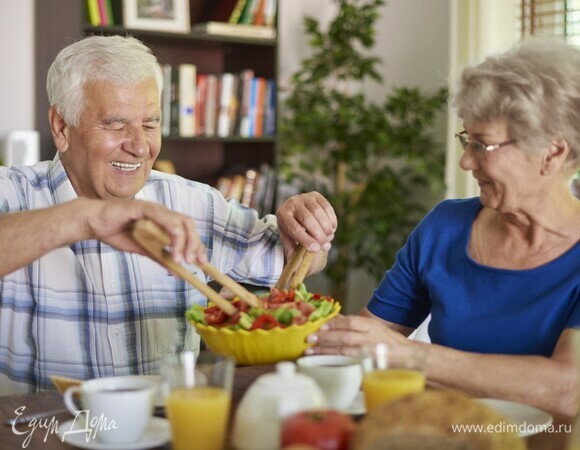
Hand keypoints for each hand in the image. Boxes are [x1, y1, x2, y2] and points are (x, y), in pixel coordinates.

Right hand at [83, 198, 206, 264]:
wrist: (93, 222)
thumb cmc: (116, 232)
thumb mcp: (143, 250)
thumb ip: (160, 258)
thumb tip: (178, 272)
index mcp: (164, 220)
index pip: (188, 229)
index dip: (197, 244)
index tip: (202, 262)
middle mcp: (162, 213)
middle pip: (188, 223)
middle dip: (195, 243)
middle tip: (195, 262)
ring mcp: (153, 209)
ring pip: (179, 222)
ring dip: (184, 241)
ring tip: (181, 260)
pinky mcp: (143, 207)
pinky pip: (162, 218)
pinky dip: (170, 234)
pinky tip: (170, 249)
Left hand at [276, 192, 336, 253]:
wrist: (294, 212)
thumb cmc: (291, 230)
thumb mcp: (288, 241)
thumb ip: (293, 253)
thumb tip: (298, 268)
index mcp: (282, 215)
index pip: (294, 228)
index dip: (306, 239)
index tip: (316, 249)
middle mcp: (292, 203)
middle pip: (307, 219)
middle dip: (318, 235)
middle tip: (326, 246)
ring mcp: (304, 197)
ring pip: (318, 212)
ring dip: (326, 228)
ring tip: (329, 239)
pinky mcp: (316, 195)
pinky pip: (327, 207)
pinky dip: (331, 220)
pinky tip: (332, 229)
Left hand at [305, 314, 409, 356]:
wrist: (410, 358)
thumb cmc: (389, 342)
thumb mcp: (374, 328)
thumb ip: (356, 325)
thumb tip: (335, 319)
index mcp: (372, 326)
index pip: (351, 321)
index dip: (335, 323)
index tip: (321, 325)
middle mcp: (372, 338)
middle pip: (345, 336)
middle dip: (325, 337)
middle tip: (310, 338)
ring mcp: (371, 353)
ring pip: (345, 351)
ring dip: (326, 351)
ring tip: (311, 352)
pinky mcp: (370, 366)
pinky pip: (350, 365)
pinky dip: (337, 364)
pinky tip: (325, 364)